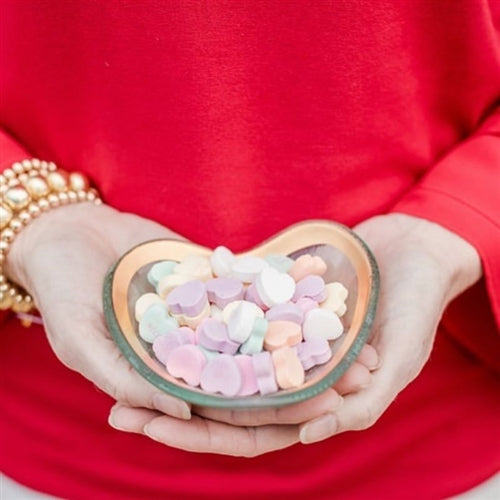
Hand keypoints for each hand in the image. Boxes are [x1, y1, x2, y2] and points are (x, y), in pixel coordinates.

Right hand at [6, 202, 378, 455]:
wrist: (66, 233)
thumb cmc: (61, 292)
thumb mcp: (82, 342)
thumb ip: (127, 378)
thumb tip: (183, 410)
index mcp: (163, 379)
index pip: (223, 411)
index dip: (269, 416)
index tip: (319, 414)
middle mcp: (190, 351)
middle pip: (254, 375)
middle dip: (304, 379)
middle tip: (356, 377)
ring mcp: (203, 313)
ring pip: (261, 331)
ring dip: (306, 337)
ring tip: (355, 339)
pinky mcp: (208, 278)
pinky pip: (250, 286)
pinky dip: (283, 287)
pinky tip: (320, 286)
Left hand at [111, 213, 480, 454]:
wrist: (415, 246)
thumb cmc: (419, 303)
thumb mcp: (402, 356)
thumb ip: (364, 401)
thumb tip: (309, 434)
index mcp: (317, 398)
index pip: (252, 430)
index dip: (203, 435)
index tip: (153, 426)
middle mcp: (291, 375)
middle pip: (224, 403)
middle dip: (172, 409)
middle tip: (118, 409)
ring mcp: (279, 340)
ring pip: (222, 362)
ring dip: (178, 367)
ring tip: (128, 364)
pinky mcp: (275, 305)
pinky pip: (232, 317)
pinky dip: (204, 322)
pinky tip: (166, 319)